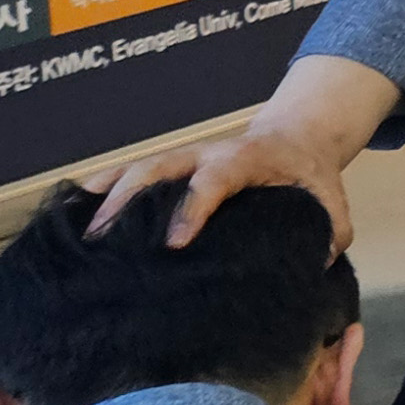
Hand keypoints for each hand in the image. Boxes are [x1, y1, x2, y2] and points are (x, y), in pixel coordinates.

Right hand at [83, 53, 397, 251]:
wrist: (296, 137)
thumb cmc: (310, 176)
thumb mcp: (331, 200)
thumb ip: (330, 232)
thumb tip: (317, 266)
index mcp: (246, 159)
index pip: (214, 179)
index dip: (193, 208)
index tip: (173, 243)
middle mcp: (207, 154)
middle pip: (158, 169)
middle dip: (128, 201)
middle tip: (102, 241)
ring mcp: (184, 158)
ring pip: (137, 170)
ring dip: (106, 197)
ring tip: (79, 233)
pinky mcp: (172, 167)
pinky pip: (130, 173)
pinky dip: (101, 188)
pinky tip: (73, 211)